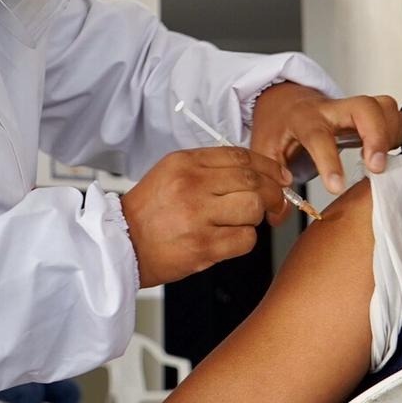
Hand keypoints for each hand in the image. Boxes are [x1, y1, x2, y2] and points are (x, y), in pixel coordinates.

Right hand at [121, 147, 290, 287]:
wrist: (122, 244)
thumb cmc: (149, 212)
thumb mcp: (171, 173)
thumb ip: (209, 168)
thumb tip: (255, 171)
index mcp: (185, 162)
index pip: (240, 156)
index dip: (267, 166)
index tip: (279, 176)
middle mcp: (192, 185)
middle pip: (253, 181)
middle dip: (272, 193)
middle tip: (274, 203)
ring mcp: (197, 216)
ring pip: (253, 208)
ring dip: (256, 217)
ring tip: (242, 222)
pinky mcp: (203, 246)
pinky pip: (245, 239)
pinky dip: (245, 240)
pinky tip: (230, 239)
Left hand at [249, 82, 401, 193]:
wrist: (286, 102)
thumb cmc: (279, 127)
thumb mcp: (264, 150)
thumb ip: (272, 181)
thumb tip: (279, 214)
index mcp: (303, 119)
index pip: (319, 135)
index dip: (329, 161)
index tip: (336, 187)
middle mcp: (332, 109)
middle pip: (363, 107)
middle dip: (376, 136)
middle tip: (376, 168)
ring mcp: (353, 108)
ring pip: (383, 107)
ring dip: (391, 134)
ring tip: (382, 163)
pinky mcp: (368, 112)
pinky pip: (392, 113)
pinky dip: (397, 132)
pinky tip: (389, 153)